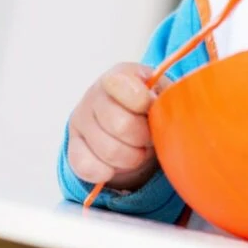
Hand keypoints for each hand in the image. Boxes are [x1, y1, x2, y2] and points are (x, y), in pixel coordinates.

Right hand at [67, 62, 170, 191]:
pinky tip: (118, 164)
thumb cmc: (149, 104)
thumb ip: (167, 98)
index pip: (124, 86)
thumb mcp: (161, 92)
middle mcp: (94, 95)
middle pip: (120, 125)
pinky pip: (87, 167)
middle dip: (143, 137)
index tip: (152, 109)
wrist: (125, 117)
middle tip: (149, 137)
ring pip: (108, 151)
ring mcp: (81, 121)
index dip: (143, 103)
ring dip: (132, 158)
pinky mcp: (73, 146)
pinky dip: (109, 172)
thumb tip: (174, 112)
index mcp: (119, 76)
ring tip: (138, 149)